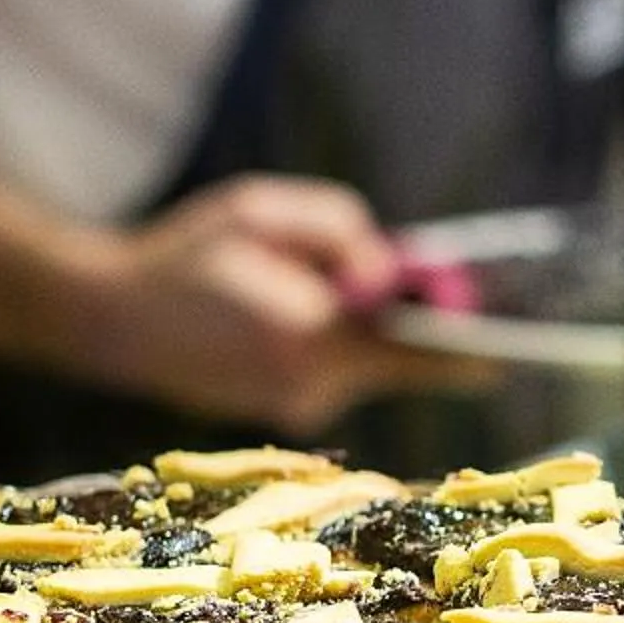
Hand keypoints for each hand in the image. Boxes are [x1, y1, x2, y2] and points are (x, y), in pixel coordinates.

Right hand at [61, 176, 478, 432]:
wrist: (107, 320)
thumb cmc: (184, 255)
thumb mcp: (261, 210)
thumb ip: (339, 229)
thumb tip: (387, 272)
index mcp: (308, 336)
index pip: (413, 353)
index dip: (466, 350)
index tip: (515, 353)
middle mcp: (309, 385)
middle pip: (387, 351)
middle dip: (382, 311)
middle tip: (339, 270)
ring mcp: (294, 407)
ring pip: (356, 359)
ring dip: (341, 324)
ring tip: (267, 287)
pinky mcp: (280, 412)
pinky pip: (326, 369)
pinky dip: (318, 341)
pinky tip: (263, 315)